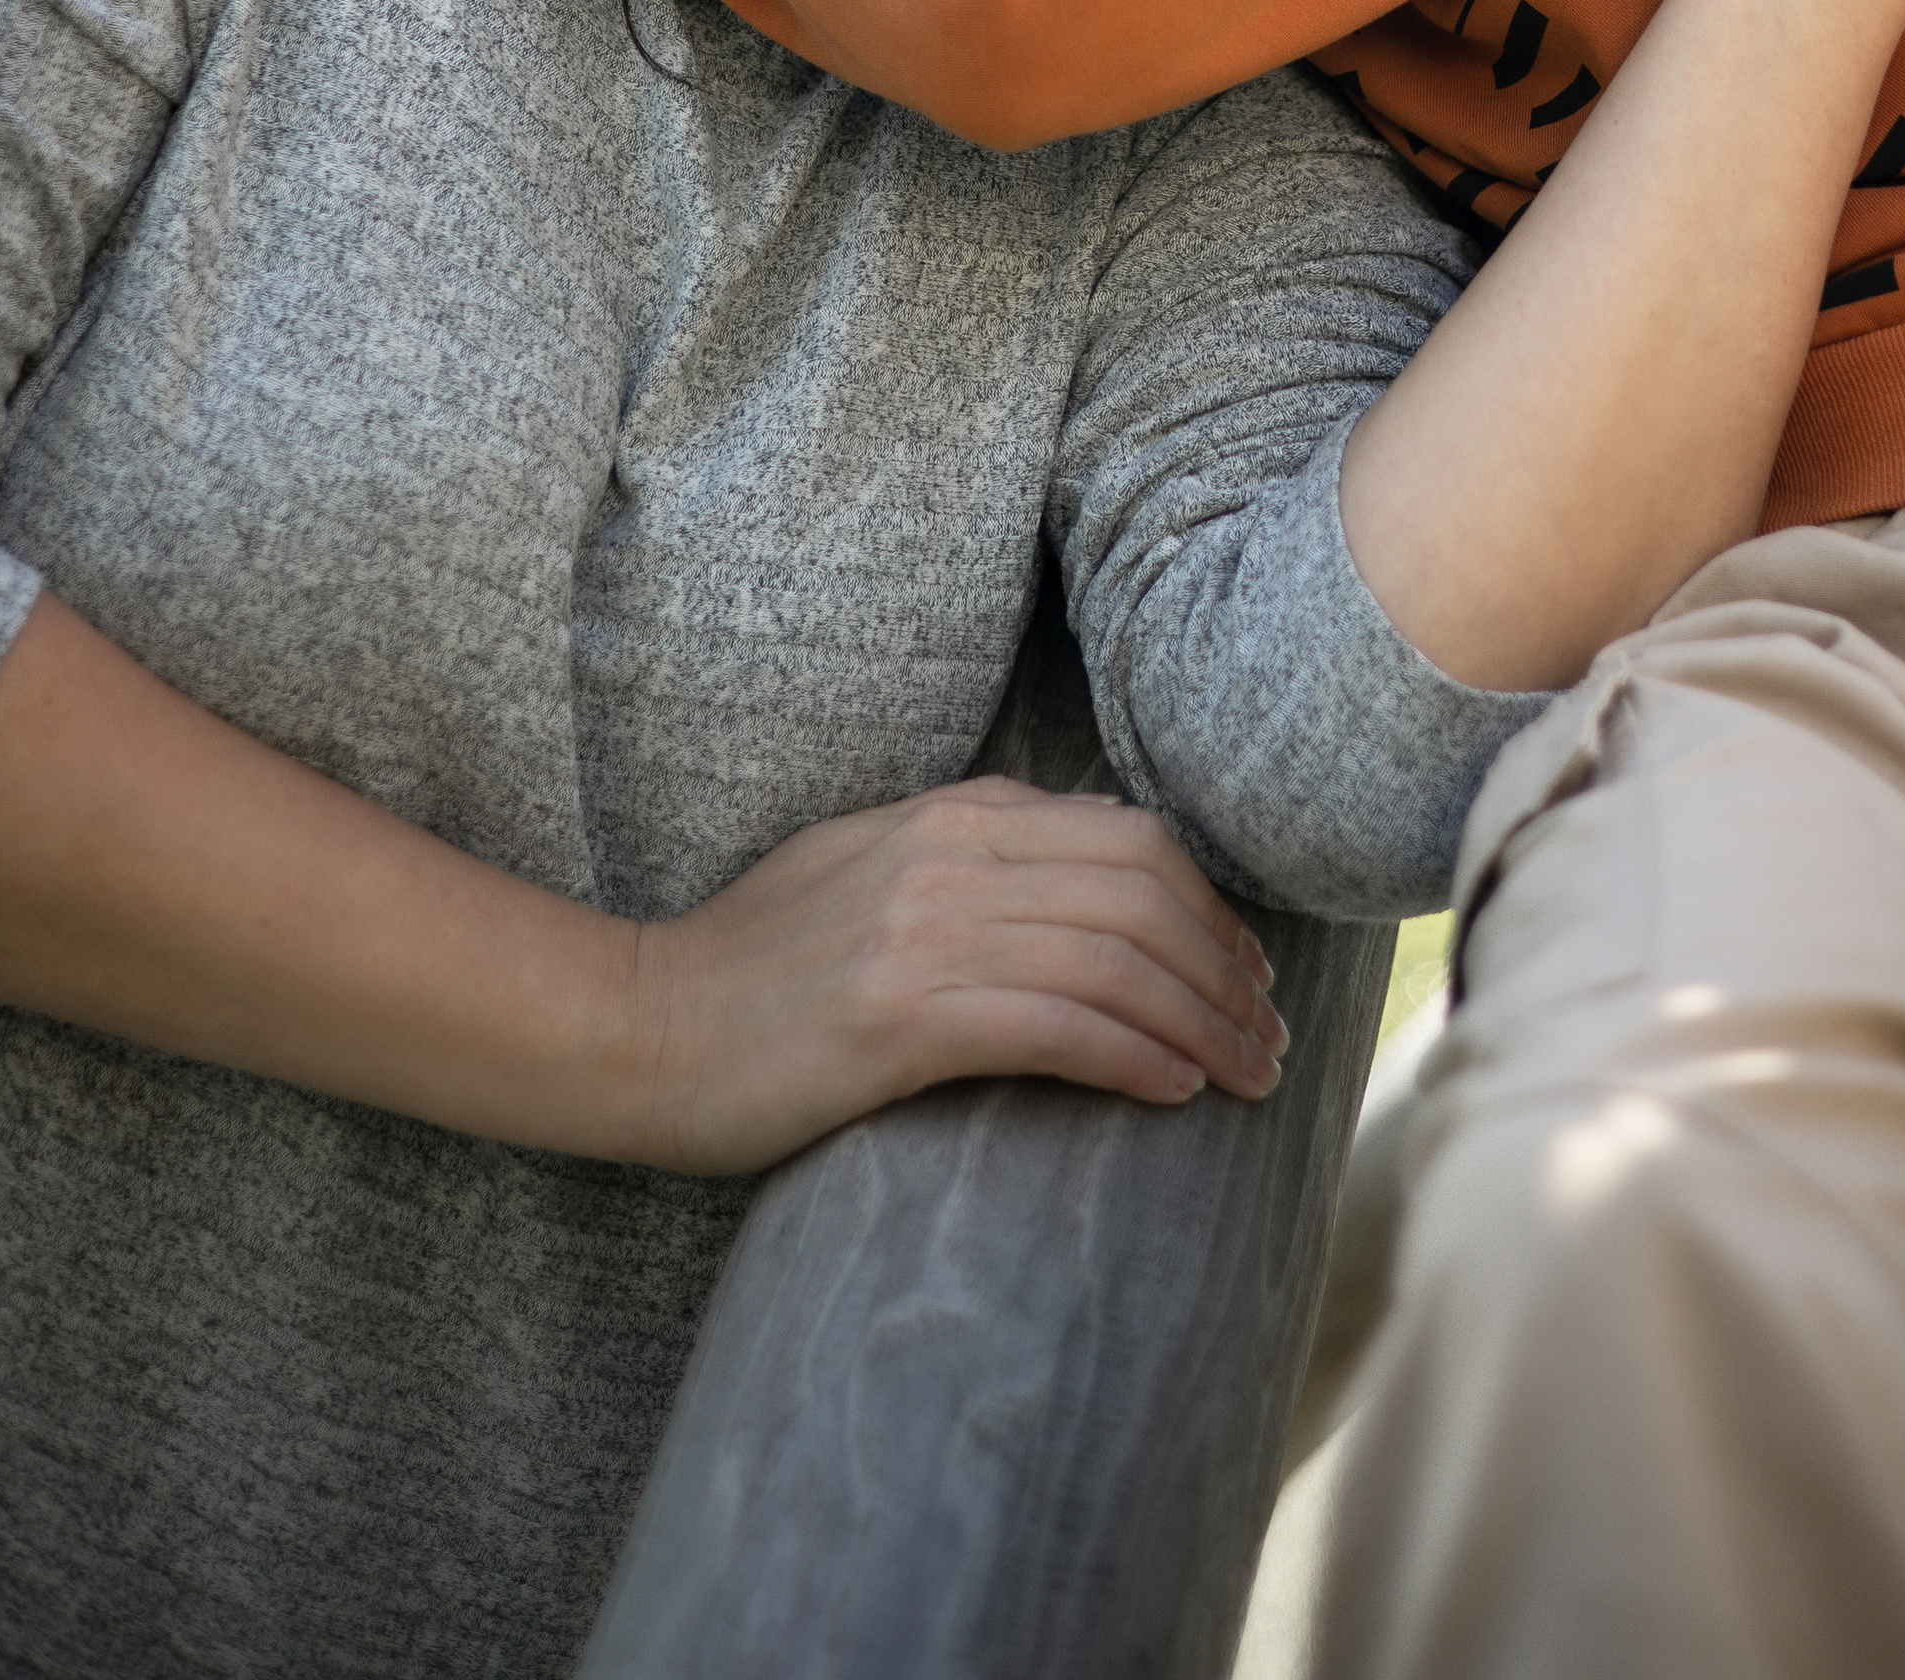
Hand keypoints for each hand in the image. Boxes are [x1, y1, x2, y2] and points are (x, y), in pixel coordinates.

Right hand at [624, 775, 1288, 1175]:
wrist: (637, 1028)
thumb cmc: (751, 966)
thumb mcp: (867, 866)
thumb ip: (967, 853)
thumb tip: (1080, 874)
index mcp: (949, 813)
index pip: (1128, 837)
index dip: (1209, 905)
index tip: (1245, 971)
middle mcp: (947, 856)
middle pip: (1143, 891)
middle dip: (1225, 968)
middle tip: (1268, 1036)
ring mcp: (923, 932)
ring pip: (1115, 959)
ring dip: (1202, 1024)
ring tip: (1247, 1078)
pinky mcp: (899, 1018)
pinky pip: (1057, 1025)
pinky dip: (1136, 1056)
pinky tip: (1176, 1091)